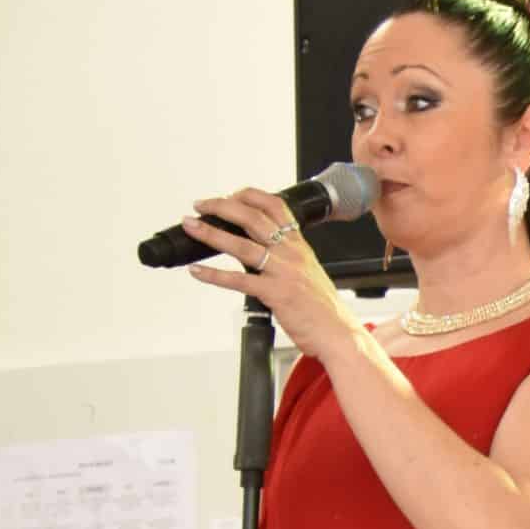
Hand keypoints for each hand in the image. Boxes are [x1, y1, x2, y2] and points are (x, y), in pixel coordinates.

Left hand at [181, 189, 355, 359]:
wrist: (338, 332)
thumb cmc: (322, 307)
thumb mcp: (308, 271)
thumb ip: (285, 257)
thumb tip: (260, 249)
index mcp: (298, 245)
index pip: (274, 206)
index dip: (248, 195)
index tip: (228, 195)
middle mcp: (290, 253)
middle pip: (253, 217)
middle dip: (221, 206)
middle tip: (201, 205)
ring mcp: (283, 272)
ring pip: (241, 245)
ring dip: (210, 233)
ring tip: (191, 226)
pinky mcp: (275, 293)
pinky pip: (238, 280)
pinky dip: (214, 275)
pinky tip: (197, 270)